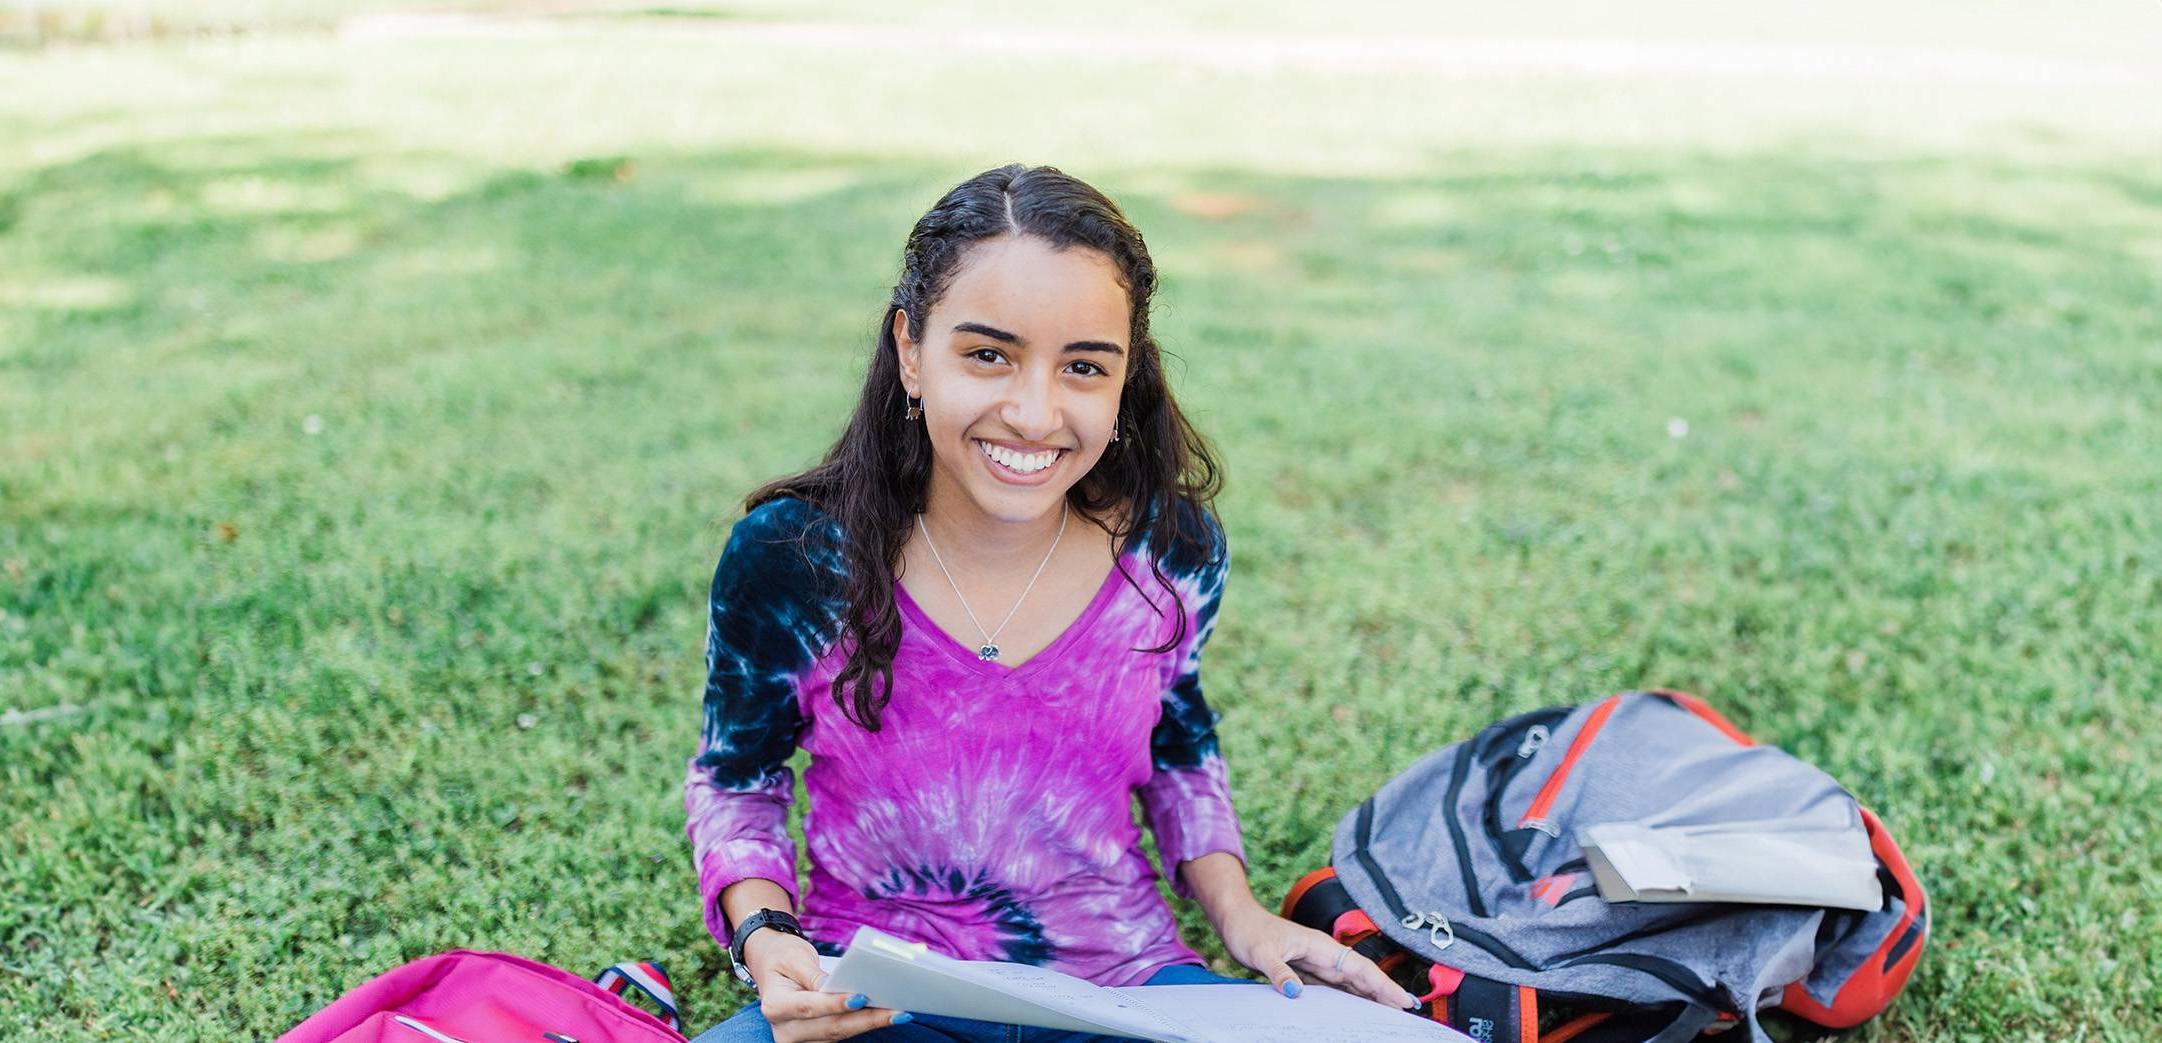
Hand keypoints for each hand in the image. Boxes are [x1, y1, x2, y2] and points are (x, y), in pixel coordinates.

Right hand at [743, 931, 911, 1041]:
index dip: (836, 1004)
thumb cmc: (784, 958)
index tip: (862, 997)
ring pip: (839, 1035)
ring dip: (869, 1024)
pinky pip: (840, 1035)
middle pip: (830, 1027)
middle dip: (866, 1019)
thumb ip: (814, 975)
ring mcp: (798, 1039)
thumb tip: (837, 986)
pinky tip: (885, 1016)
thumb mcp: (795, 958)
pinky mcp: (813, 1040)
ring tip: (898, 1013)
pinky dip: (863, 1025)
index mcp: (775, 1006)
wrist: (772, 966)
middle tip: (896, 1011)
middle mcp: (785, 1029)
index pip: (809, 1007)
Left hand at [1213, 903, 1418, 1010]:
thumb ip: (1279, 972)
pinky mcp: (1309, 972)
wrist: (1237, 921)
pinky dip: (1351, 999)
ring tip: (1392, 1015)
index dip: (1383, 984)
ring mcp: (1318, 964)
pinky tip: (1360, 1012)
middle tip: (1409, 1012)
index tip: (1404, 999)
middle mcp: (1324, 954)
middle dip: (1386, 993)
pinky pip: (1336, 988)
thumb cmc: (1249, 932)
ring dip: (1372, 997)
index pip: (1360, 967)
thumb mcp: (1261, 953)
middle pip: (1362, 977)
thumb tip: (1295, 993)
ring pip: (1352, 984)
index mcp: (1321, 946)